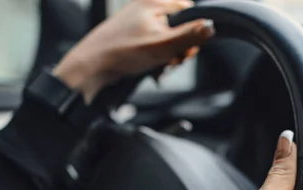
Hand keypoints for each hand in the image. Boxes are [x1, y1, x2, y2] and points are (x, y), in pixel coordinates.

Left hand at [53, 0, 214, 101]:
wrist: (92, 67)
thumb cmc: (122, 53)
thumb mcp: (162, 45)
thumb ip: (189, 35)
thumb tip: (211, 26)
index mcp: (153, 2)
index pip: (188, 12)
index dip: (192, 33)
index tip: (186, 49)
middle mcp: (145, 8)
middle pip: (177, 28)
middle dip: (178, 48)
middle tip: (170, 61)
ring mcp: (137, 22)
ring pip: (165, 40)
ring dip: (166, 57)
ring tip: (157, 68)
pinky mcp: (131, 36)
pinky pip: (152, 46)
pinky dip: (154, 60)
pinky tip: (150, 70)